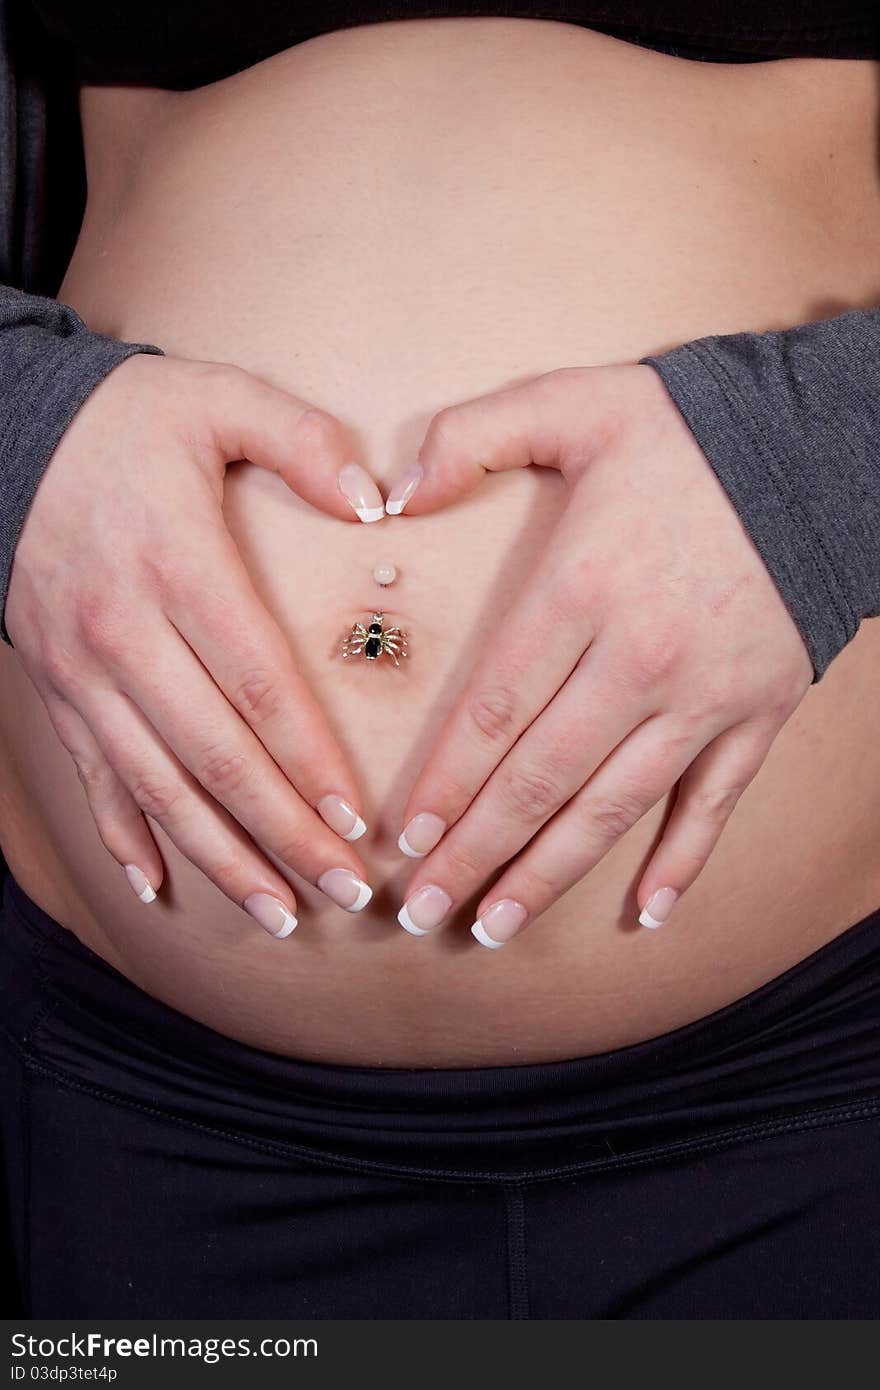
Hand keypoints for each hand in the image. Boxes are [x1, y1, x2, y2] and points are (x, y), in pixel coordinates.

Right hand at [5, 352, 385, 934]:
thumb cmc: (126, 422)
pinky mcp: (58, 689)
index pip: (256, 684)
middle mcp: (125, 634)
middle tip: (344, 892)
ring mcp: (84, 672)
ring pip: (156, 786)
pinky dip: (124, 836)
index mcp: (177, 567)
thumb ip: (300, 438)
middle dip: (282, 834)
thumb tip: (375, 499)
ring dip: (220, 858)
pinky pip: (93, 777)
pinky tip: (158, 888)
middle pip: (214, 756)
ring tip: (279, 914)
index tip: (357, 819)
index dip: (308, 759)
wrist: (7, 434)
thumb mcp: (216, 399)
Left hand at [386, 364, 813, 945]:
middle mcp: (640, 659)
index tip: (405, 837)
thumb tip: (392, 493)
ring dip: (550, 874)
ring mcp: (704, 696)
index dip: (445, 782)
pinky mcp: (758, 713)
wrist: (826, 448)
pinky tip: (647, 915)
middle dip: (476, 851)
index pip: (494, 710)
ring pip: (614, 807)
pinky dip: (683, 863)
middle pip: (541, 778)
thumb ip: (473, 435)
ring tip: (495, 927)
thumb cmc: (691, 431)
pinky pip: (716, 805)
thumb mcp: (576, 404)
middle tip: (424, 910)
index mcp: (583, 590)